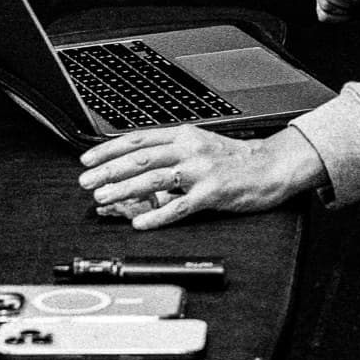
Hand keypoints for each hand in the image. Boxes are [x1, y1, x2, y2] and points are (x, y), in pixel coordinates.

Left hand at [77, 124, 324, 229]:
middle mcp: (190, 148)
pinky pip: (179, 206)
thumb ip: (172, 151)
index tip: (87, 159)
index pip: (138, 139)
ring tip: (103, 197)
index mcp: (185, 135)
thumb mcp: (201, 145)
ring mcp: (201, 170)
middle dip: (108, 170)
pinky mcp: (212, 192)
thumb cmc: (237, 159)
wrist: (273, 165)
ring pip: (154, 178)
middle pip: (140, 157)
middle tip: (86, 181)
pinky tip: (141, 223)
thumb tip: (136, 165)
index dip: (109, 149)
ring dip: (124, 189)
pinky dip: (157, 215)